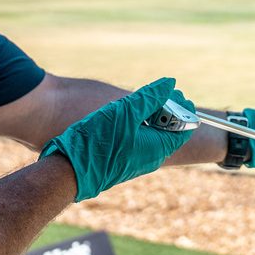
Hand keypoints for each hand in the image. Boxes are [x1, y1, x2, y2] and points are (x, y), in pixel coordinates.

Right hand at [40, 78, 194, 201]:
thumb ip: (150, 97)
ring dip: (150, 116)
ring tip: (139, 100)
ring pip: (153, 134)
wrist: (70, 170)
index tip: (174, 92)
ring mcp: (137, 159)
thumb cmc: (99, 141)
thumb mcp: (126, 112)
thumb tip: (169, 84)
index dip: (182, 108)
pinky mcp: (123, 159)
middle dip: (166, 109)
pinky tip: (125, 114)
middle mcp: (151, 157)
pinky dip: (138, 124)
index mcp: (158, 148)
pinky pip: (139, 139)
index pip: (184, 127)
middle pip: (169, 130)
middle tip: (156, 92)